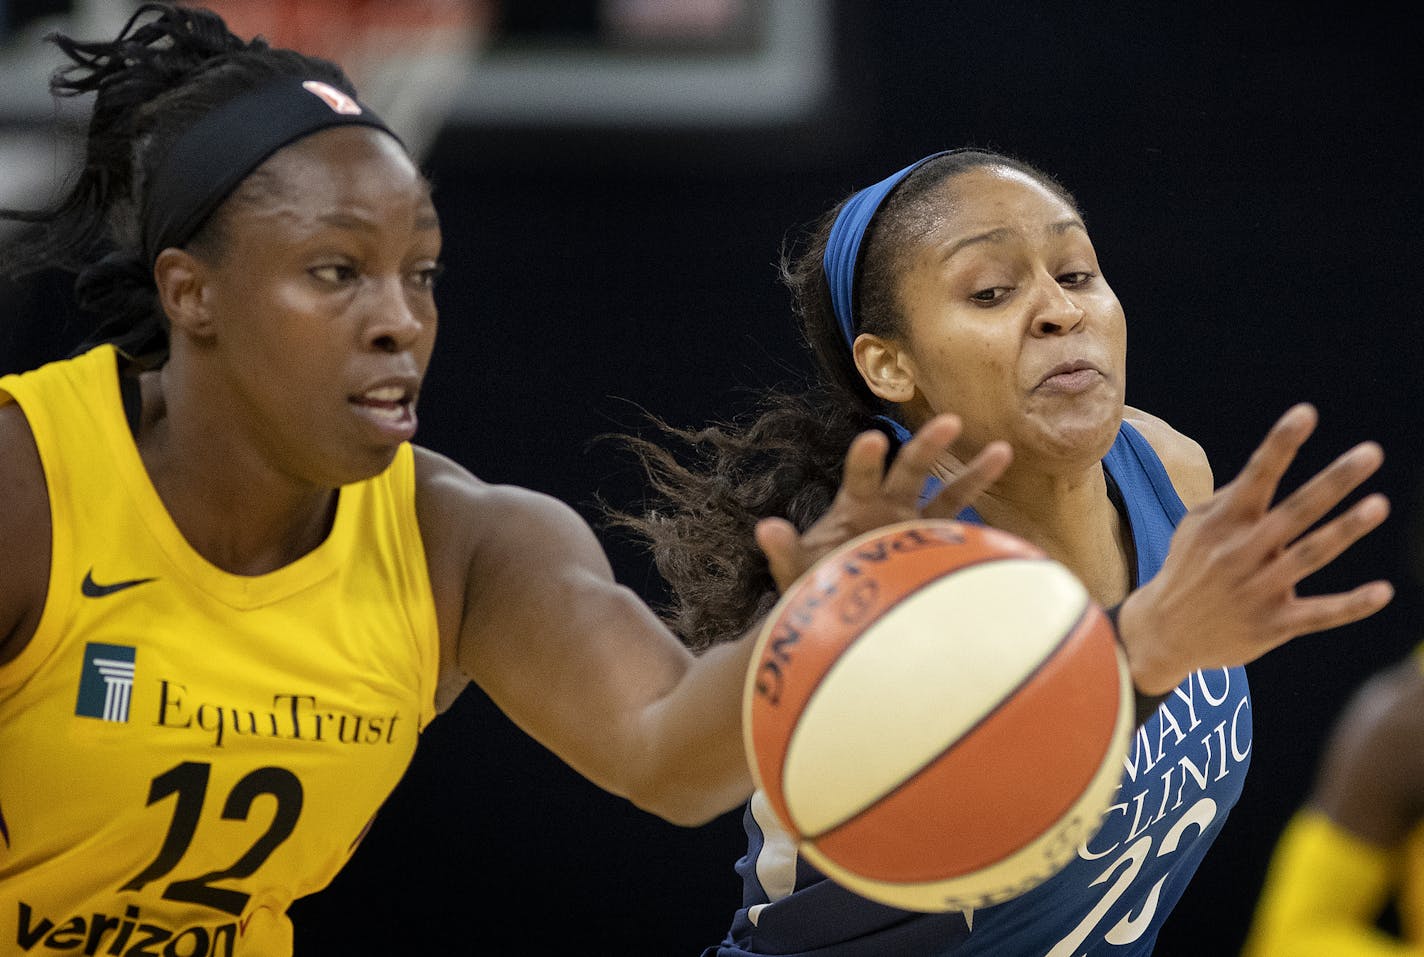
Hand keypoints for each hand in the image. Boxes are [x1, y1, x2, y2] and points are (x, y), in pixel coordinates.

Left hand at [755, 413, 1011, 591]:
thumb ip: (785, 552)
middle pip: (909, 470)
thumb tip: (766, 529)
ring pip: (947, 494)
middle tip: (948, 422)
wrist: (841, 613)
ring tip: (1001, 449)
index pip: (860, 477)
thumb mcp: (798, 573)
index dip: (866, 460)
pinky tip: (1015, 527)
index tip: (873, 441)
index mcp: (854, 507)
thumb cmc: (817, 589)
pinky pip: (964, 535)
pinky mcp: (936, 551)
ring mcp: (916, 527)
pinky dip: (986, 531)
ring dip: (973, 473)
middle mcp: (888, 507)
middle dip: (927, 446)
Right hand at [1118, 403, 1393, 695]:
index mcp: (1224, 523)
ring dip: (1345, 529)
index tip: (1306, 413)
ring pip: (1310, 555)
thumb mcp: (1194, 528)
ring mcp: (1259, 590)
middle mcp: (1242, 552)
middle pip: (1295, 511)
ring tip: (1379, 504)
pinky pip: (1318, 614)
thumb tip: (1267, 470)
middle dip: (1334, 481)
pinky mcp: (1272, 625)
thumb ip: (1231, 500)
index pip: (1256, 475)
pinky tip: (1383, 592)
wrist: (1162, 633)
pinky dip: (1351, 605)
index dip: (1281, 444)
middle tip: (1371, 452)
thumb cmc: (1186, 569)